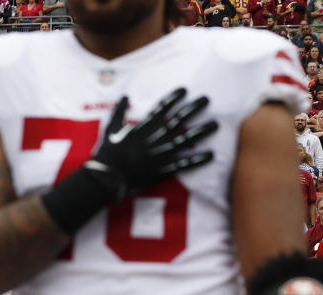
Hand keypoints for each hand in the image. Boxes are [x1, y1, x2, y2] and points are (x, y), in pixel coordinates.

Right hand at [41, 88, 217, 234]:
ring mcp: (160, 154)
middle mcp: (154, 139)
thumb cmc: (107, 152)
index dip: (175, 98)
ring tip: (215, 125)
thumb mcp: (111, 129)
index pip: (162, 108)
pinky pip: (184, 165)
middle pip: (178, 120)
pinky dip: (197, 160)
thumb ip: (119, 112)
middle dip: (194, 109)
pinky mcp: (163, 170)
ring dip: (201, 132)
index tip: (186, 90)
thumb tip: (125, 97)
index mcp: (143, 127)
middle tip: (207, 100)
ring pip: (185, 140)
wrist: (107, 177)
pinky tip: (211, 155)